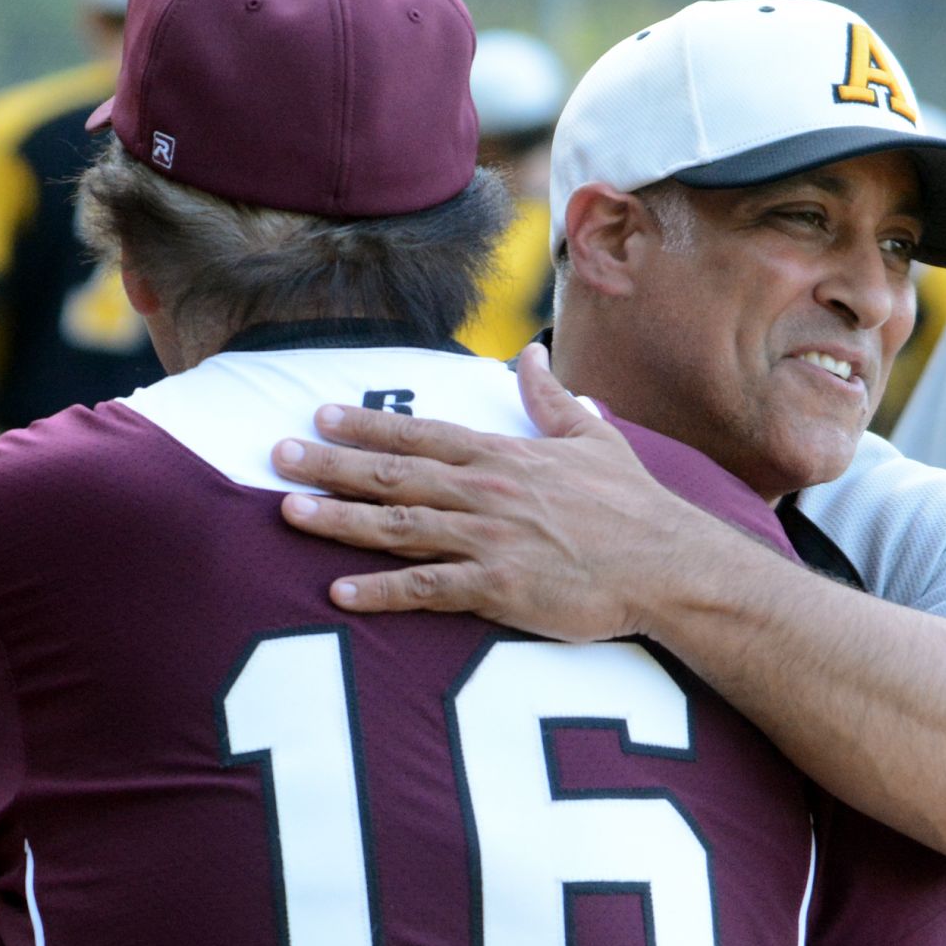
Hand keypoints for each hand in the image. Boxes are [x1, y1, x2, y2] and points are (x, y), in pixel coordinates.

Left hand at [270, 341, 723, 637]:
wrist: (667, 565)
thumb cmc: (632, 507)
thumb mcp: (593, 438)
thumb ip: (551, 398)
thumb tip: (532, 354)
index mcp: (503, 455)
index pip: (421, 433)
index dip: (366, 423)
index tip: (319, 414)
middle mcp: (485, 492)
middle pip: (393, 474)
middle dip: (330, 465)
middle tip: (277, 455)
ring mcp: (488, 539)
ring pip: (397, 526)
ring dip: (339, 520)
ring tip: (287, 513)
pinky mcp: (497, 588)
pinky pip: (426, 589)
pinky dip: (380, 591)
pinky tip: (339, 591)